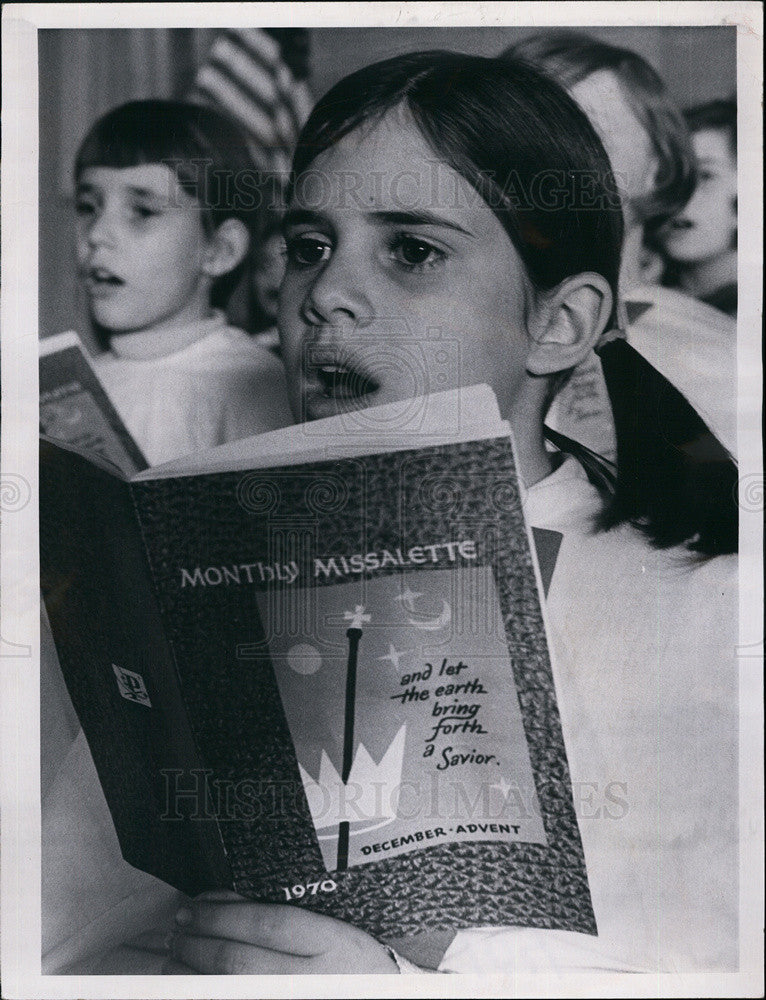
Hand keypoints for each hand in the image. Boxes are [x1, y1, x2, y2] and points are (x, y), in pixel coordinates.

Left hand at [163, 890, 399, 974]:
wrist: (383, 994)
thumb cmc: (353, 959)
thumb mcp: (330, 927)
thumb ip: (282, 914)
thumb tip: (221, 901)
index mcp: (329, 942)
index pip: (267, 923)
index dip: (222, 914)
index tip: (193, 906)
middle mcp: (313, 979)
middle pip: (241, 961)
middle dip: (198, 943)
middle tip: (178, 929)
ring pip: (232, 989)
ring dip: (192, 974)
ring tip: (174, 958)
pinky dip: (206, 993)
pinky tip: (190, 986)